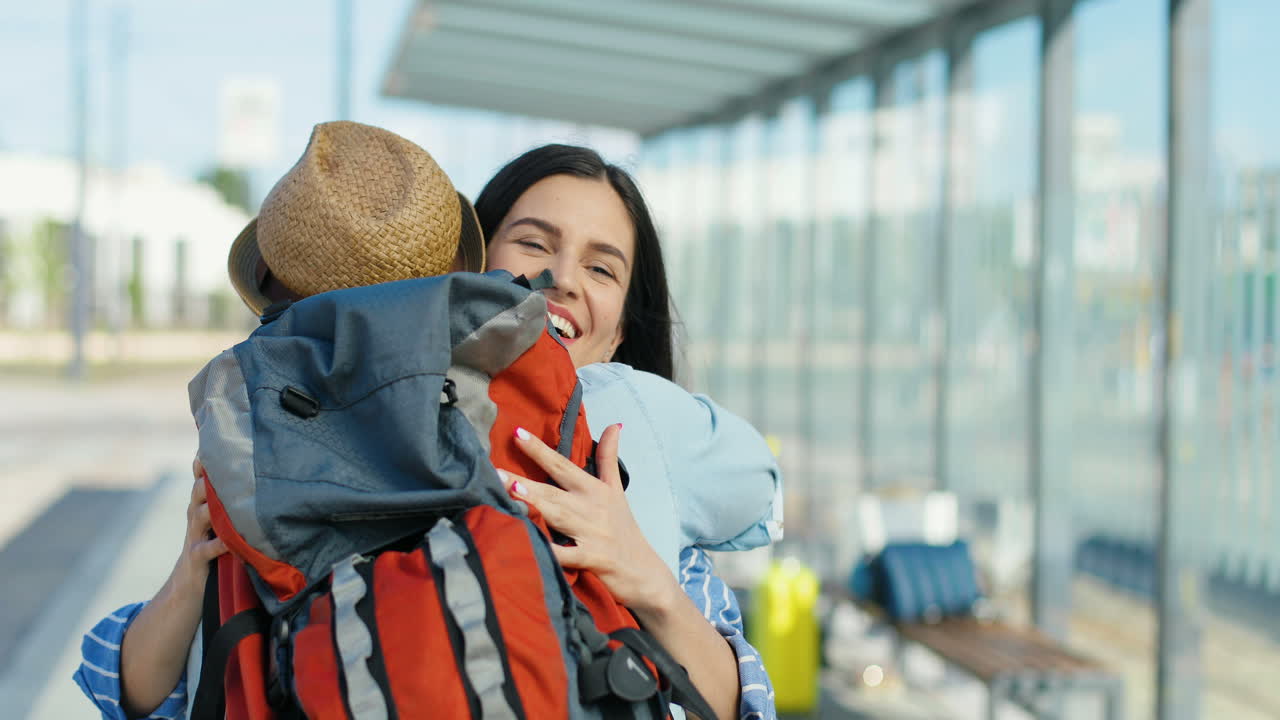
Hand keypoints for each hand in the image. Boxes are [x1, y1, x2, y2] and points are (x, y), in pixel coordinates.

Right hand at [168, 458, 228, 596]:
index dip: (205, 464)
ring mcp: (194, 537)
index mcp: (202, 506)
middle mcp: (195, 517)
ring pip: (199, 516)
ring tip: (222, 500)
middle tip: (221, 467)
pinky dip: (218, 545)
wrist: (189, 582)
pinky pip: (206, 549)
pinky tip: (228, 542)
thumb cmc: (211, 546)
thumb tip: (253, 476)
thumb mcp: (218, 521)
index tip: (214, 445)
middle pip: (198, 493)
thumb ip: (228, 501)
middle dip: (208, 479)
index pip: (201, 480)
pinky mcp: (197, 558)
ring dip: (210, 507)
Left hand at [499, 424, 677, 612]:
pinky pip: (568, 555)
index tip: (517, 432)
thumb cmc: (624, 528)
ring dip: (535, 504)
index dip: (540, 449)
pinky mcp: (593, 559)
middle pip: (553, 490)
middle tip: (496, 470)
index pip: (563, 465)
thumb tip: (613, 424)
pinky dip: (552, 551)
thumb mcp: (617, 490)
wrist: (644, 572)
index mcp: (594, 490)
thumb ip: (608, 458)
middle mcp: (591, 508)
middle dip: (525, 480)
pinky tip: (533, 545)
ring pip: (558, 516)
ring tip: (511, 492)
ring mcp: (592, 534)